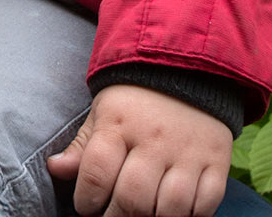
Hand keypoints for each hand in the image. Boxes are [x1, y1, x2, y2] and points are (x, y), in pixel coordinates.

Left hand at [46, 84, 231, 216]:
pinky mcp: (216, 162)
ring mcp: (187, 152)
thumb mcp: (103, 112)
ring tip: (140, 215)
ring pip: (170, 209)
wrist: (186, 69)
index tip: (86, 206)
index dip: (86, 200)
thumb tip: (55, 169)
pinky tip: (171, 212)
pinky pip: (204, 206)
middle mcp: (153, 139)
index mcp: (118, 123)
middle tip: (111, 216)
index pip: (96, 174)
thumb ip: (82, 146)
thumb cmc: (135, 99)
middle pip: (133, 199)